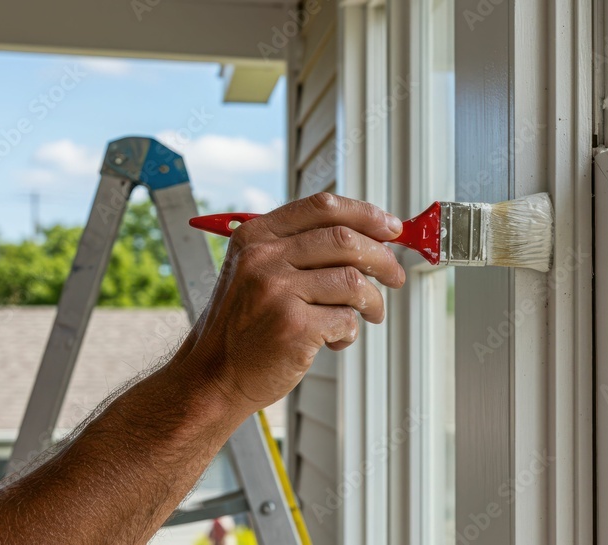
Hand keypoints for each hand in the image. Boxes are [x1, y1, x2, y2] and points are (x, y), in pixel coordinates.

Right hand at [180, 193, 405, 412]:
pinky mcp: (293, 327)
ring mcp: (277, 292)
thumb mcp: (255, 271)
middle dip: (382, 258)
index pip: (322, 207)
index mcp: (257, 236)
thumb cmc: (244, 326)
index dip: (365, 214)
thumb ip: (300, 250)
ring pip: (353, 282)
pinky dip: (351, 331)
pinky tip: (336, 339)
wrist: (213, 376)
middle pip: (345, 240)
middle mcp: (263, 258)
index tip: (391, 227)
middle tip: (395, 276)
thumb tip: (370, 238)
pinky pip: (346, 319)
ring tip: (370, 314)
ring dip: (373, 300)